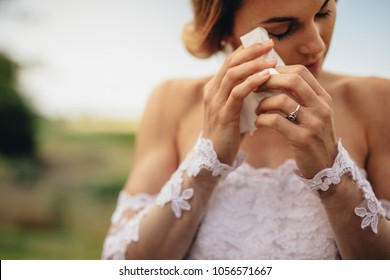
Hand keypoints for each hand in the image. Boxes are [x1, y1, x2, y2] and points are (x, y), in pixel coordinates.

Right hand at [202, 40, 276, 164]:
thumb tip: (267, 80)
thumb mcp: (236, 108)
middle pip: (230, 62)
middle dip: (251, 51)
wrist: (216, 155)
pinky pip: (237, 93)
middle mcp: (212, 91)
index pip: (230, 61)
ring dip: (254, 65)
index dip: (247, 50)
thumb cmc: (230, 132)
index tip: (265, 43)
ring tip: (272, 61)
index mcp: (214, 88)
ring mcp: (216, 102)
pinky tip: (266, 78)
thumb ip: (245, 94)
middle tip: (270, 44)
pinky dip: (252, 83)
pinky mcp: (224, 114)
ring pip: (233, 74)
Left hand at [255, 65, 337, 177]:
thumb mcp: (313, 113)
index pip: (300, 71)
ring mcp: (313, 123)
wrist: (325, 166)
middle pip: (293, 80)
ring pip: (282, 100)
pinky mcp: (303, 139)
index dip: (278, 70)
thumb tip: (274, 76)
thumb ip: (300, 96)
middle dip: (269, 81)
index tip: (262, 76)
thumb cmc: (312, 136)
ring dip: (263, 103)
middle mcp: (321, 107)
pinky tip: (258, 123)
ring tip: (257, 110)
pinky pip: (276, 122)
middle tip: (254, 88)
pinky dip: (262, 120)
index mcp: (322, 97)